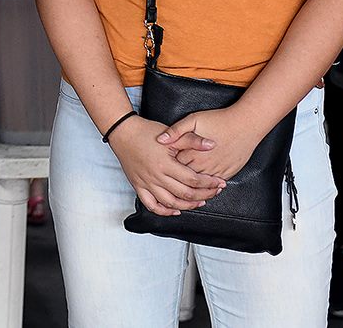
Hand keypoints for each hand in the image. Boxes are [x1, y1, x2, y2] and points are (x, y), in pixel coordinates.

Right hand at [108, 116, 227, 216]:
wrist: (123, 132)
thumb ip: (192, 140)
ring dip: (188, 205)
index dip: (209, 183)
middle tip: (215, 192)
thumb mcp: (171, 133)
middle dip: (204, 195)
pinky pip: (151, 205)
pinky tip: (175, 210)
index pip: (193, 179)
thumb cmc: (146, 132)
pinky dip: (164, 211)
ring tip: (200, 201)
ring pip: (171, 203)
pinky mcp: (138, 186)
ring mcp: (147, 183)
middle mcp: (156, 177)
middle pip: (185, 194)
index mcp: (165, 164)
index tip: (219, 182)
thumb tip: (212, 144)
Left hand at [158, 107, 263, 179]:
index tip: (163, 165)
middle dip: (177, 179)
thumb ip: (176, 131)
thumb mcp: (193, 119)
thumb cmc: (219, 120)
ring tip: (183, 186)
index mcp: (193, 152)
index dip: (168, 165)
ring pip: (200, 185)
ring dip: (193, 186)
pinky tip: (202, 187)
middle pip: (185, 178)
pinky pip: (215, 185)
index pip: (174, 166)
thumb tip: (160, 140)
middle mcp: (204, 164)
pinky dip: (208, 187)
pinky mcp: (227, 173)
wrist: (246, 125)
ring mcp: (216, 170)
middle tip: (170, 179)